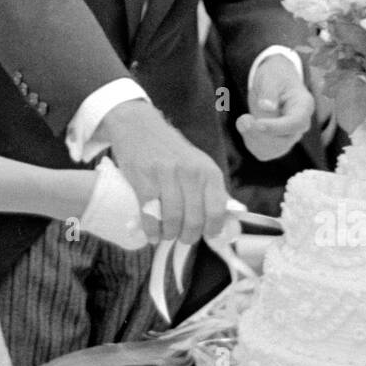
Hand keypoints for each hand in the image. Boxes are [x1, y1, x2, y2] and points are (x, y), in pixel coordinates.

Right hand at [95, 102, 227, 246]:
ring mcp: (166, 175)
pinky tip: (152, 234)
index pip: (217, 210)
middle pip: (194, 220)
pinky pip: (151, 216)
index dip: (212, 229)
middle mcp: (190, 172)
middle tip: (183, 238)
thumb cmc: (171, 151)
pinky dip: (152, 231)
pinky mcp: (144, 180)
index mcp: (208, 171)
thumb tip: (225, 222)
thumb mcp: (198, 164)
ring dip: (170, 234)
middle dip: (188, 236)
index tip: (206, 236)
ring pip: (173, 220)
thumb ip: (211, 191)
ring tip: (167, 234)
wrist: (139, 127)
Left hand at [237, 55, 314, 160]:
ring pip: (273, 150)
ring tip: (243, 119)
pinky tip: (246, 127)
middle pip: (284, 141)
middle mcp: (300, 125)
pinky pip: (264, 153)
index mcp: (304, 106)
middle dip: (259, 133)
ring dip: (253, 138)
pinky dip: (251, 143)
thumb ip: (269, 91)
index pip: (296, 123)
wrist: (273, 84)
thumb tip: (266, 107)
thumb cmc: (275, 77)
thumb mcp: (270, 78)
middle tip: (243, 118)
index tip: (258, 123)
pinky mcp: (277, 144)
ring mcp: (290, 137)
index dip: (276, 127)